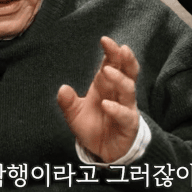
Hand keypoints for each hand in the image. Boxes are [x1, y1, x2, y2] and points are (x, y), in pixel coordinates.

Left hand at [57, 36, 140, 162]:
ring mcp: (126, 108)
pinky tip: (106, 105)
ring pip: (129, 89)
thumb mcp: (75, 115)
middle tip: (119, 48)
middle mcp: (118, 93)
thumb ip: (68, 103)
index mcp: (106, 86)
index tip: (105, 40)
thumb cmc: (94, 127)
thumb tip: (62, 89)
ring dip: (119, 79)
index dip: (111, 52)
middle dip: (123, 59)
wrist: (105, 152)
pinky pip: (125, 115)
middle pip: (127, 71)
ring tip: (107, 71)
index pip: (112, 64)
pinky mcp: (128, 124)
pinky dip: (116, 109)